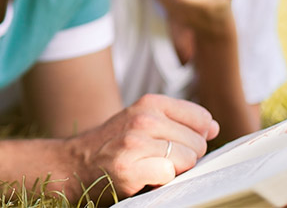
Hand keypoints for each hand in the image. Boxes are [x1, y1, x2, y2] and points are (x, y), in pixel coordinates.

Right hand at [68, 94, 218, 197]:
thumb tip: (212, 127)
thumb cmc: (113, 144)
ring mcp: (135, 144)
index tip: (177, 143)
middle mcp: (143, 119)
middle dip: (185, 156)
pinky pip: (168, 176)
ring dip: (174, 171)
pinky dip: (160, 182)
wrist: (74, 164)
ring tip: (150, 167)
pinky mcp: (129, 170)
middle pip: (198, 143)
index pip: (201, 118)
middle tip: (157, 158)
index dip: (196, 136)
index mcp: (149, 104)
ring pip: (187, 161)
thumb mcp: (142, 120)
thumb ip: (179, 121)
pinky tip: (143, 178)